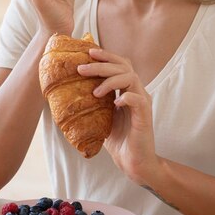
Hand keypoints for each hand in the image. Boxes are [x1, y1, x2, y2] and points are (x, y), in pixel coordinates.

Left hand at [77, 49, 159, 183]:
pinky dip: (126, 97)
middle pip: (124, 67)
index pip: (120, 65)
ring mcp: (142, 103)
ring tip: (94, 91)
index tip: (88, 52)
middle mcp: (137, 92)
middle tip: (82, 68)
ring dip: (110, 80)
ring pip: (131, 78)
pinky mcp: (145, 116)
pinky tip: (115, 103)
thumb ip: (94, 102)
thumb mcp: (101, 116)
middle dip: (102, 64)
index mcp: (127, 90)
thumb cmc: (118, 140)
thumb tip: (69, 92)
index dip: (106, 56)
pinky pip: (138, 99)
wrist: (133, 162)